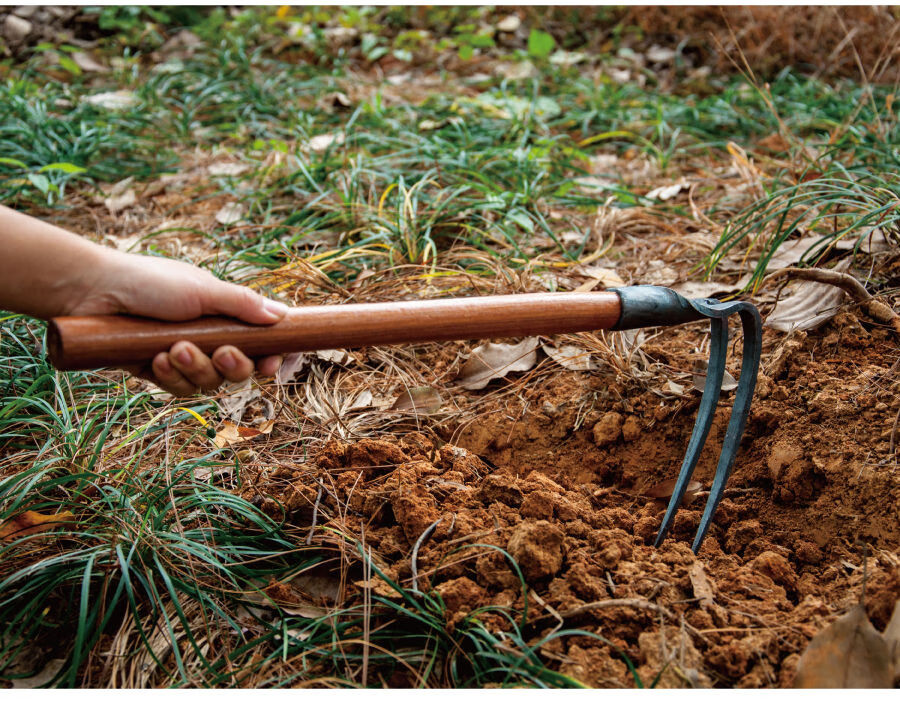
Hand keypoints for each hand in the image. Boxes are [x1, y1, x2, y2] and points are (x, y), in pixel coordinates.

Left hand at [66, 250, 287, 395]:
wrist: (93, 292)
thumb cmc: (149, 281)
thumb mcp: (203, 289)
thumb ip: (243, 304)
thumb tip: (282, 316)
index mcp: (223, 315)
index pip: (260, 342)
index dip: (271, 357)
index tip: (272, 365)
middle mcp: (207, 337)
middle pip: (239, 370)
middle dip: (233, 366)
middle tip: (221, 352)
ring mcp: (183, 356)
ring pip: (208, 383)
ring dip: (196, 368)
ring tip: (174, 348)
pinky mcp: (157, 371)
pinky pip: (178, 389)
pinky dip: (170, 376)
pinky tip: (155, 359)